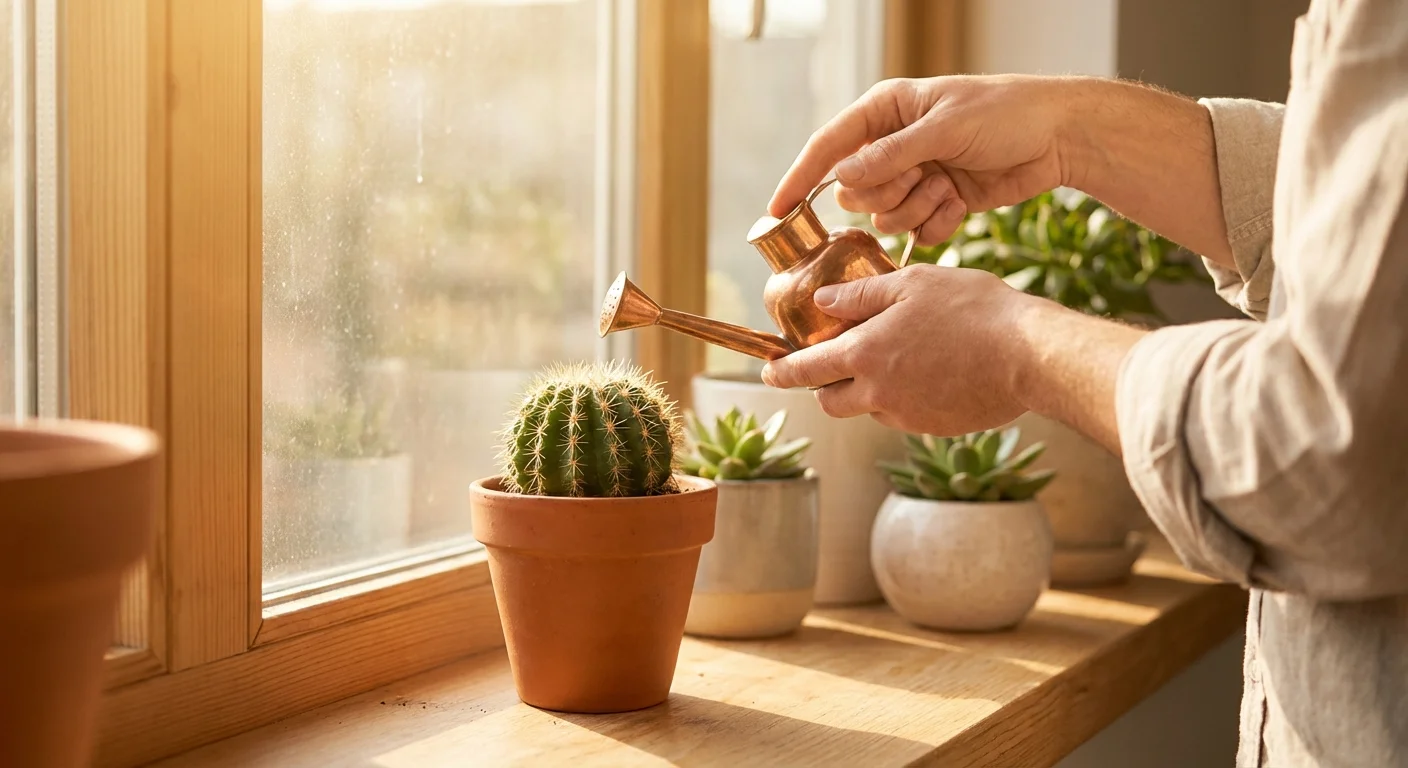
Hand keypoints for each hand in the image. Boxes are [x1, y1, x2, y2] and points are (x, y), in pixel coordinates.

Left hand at [759, 265, 1037, 436]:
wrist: (1030, 355)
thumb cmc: (974, 309)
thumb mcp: (913, 283)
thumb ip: (861, 295)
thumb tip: (824, 301)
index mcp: (866, 354)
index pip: (806, 370)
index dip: (782, 372)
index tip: (769, 372)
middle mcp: (879, 393)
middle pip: (830, 402)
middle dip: (823, 387)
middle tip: (832, 366)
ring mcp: (908, 416)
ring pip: (870, 409)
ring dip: (868, 391)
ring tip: (898, 358)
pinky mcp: (935, 428)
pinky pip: (905, 416)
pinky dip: (904, 398)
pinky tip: (930, 373)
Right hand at [768, 75, 1076, 245]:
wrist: (1057, 137)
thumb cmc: (1004, 115)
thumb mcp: (945, 129)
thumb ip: (892, 154)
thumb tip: (842, 176)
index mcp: (885, 111)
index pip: (828, 147)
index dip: (799, 179)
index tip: (777, 211)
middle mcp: (892, 144)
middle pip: (855, 191)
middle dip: (888, 194)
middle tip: (924, 176)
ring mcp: (914, 175)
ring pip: (883, 216)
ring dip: (916, 209)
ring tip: (950, 187)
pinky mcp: (936, 202)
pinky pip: (913, 232)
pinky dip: (937, 223)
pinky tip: (962, 202)